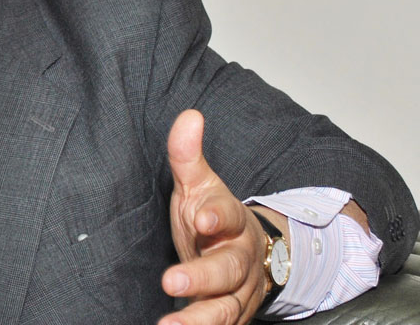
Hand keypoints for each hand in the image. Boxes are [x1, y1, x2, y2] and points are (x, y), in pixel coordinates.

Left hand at [158, 110, 268, 324]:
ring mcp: (238, 293)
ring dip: (198, 320)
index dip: (216, 215)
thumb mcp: (199, 186)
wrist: (247, 255)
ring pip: (224, 309)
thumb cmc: (212, 218)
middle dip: (201, 277)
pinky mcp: (231, 316)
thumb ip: (187, 156)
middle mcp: (240, 260)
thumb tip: (189, 116)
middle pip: (227, 270)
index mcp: (231, 221)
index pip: (228, 215)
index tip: (200, 218)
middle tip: (171, 281)